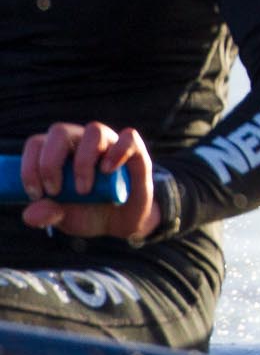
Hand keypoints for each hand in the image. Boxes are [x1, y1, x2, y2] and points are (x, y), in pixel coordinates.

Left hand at [19, 122, 159, 240]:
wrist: (122, 222)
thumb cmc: (88, 212)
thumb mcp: (64, 217)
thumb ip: (48, 214)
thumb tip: (29, 215)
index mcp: (58, 150)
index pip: (37, 143)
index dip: (30, 166)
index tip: (36, 194)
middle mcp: (82, 141)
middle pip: (60, 132)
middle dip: (51, 163)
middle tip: (55, 191)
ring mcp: (109, 143)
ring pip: (94, 131)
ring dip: (83, 161)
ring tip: (83, 190)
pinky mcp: (135, 151)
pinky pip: (129, 138)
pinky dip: (118, 151)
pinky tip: (108, 170)